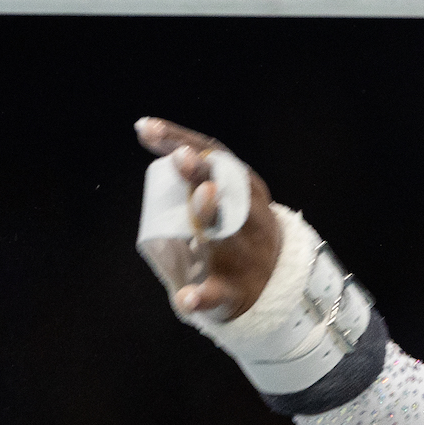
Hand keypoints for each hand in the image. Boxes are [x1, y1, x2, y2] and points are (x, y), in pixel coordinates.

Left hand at [135, 116, 281, 319]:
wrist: (277, 288)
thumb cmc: (238, 235)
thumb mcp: (229, 201)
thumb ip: (198, 175)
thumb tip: (148, 132)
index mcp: (243, 191)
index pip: (215, 157)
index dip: (181, 139)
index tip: (146, 127)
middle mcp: (248, 218)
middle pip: (228, 190)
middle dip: (204, 172)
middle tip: (180, 157)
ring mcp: (244, 255)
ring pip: (228, 234)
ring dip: (213, 215)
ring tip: (202, 196)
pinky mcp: (236, 291)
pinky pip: (219, 292)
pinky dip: (203, 295)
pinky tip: (187, 297)